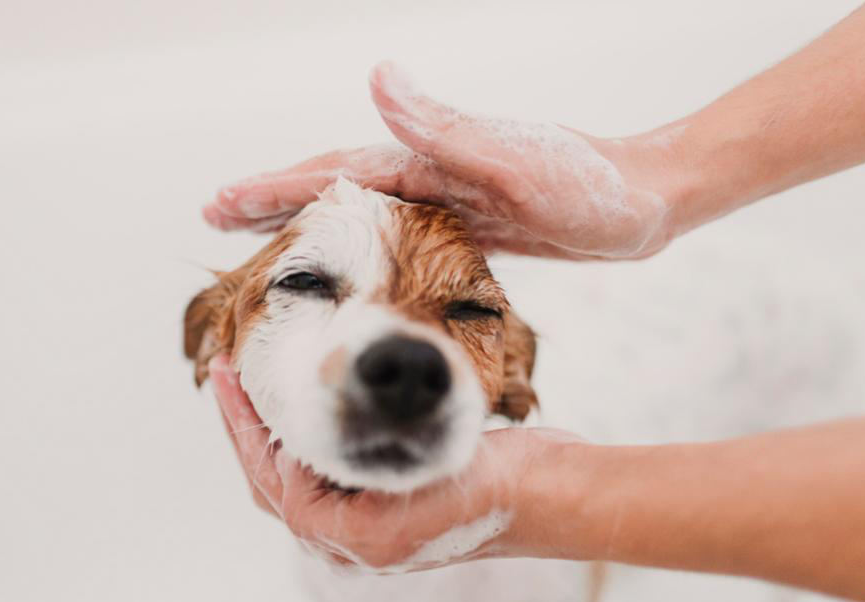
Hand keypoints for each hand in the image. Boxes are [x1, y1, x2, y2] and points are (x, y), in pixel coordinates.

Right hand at [202, 62, 681, 259]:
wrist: (649, 200)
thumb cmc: (592, 186)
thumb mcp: (517, 161)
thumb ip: (446, 127)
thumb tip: (375, 77)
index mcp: (430, 158)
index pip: (334, 173)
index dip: (274, 188)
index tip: (219, 202)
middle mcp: (431, 173)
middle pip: (334, 187)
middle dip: (273, 201)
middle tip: (215, 217)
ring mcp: (449, 199)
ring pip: (360, 213)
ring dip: (309, 224)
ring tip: (263, 238)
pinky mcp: (471, 226)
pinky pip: (397, 236)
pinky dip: (361, 246)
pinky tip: (350, 261)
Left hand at [208, 356, 594, 570]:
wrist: (549, 492)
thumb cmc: (489, 486)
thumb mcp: (408, 477)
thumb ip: (339, 480)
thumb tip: (281, 458)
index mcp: (349, 541)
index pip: (272, 480)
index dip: (244, 426)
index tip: (227, 374)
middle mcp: (353, 541)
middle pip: (275, 483)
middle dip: (247, 429)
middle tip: (225, 374)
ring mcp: (372, 525)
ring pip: (300, 478)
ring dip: (277, 432)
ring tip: (257, 386)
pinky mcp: (392, 504)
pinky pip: (332, 471)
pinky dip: (312, 438)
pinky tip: (314, 405)